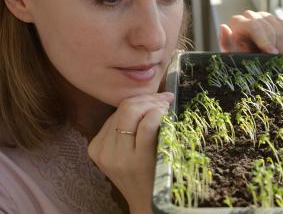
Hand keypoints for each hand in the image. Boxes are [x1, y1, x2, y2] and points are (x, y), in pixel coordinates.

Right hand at [88, 92, 173, 213]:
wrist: (148, 203)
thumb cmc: (141, 174)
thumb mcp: (124, 153)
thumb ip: (127, 130)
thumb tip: (148, 99)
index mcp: (97, 146)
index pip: (117, 111)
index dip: (139, 99)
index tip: (157, 97)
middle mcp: (103, 150)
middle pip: (124, 109)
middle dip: (147, 98)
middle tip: (165, 98)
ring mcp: (118, 156)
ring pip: (132, 112)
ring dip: (153, 103)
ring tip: (167, 105)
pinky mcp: (135, 160)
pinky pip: (146, 126)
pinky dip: (156, 114)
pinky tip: (165, 114)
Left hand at [218, 10, 282, 53]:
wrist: (255, 63)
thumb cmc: (240, 59)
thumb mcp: (232, 55)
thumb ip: (226, 43)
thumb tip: (223, 26)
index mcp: (237, 22)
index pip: (253, 25)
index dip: (264, 39)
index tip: (271, 53)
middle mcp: (249, 15)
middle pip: (267, 27)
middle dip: (271, 44)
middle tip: (272, 58)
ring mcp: (263, 16)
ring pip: (278, 28)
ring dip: (278, 44)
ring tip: (271, 55)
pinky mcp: (276, 19)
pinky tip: (275, 48)